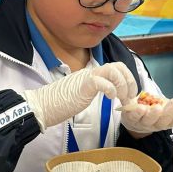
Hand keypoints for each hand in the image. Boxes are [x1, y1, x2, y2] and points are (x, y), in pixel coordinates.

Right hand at [22, 62, 137, 129]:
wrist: (43, 106)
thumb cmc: (61, 103)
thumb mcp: (84, 94)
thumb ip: (96, 89)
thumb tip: (111, 93)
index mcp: (92, 74)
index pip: (116, 67)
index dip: (128, 79)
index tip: (129, 95)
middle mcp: (91, 72)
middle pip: (118, 66)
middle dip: (129, 81)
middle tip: (129, 97)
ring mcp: (87, 77)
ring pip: (113, 70)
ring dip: (122, 86)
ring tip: (120, 99)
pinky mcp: (83, 86)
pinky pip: (102, 82)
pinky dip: (111, 89)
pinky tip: (109, 98)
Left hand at [120, 95, 172, 134]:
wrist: (134, 115)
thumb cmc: (157, 112)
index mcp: (167, 122)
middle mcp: (155, 124)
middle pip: (163, 121)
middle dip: (169, 112)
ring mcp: (142, 121)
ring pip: (148, 119)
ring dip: (153, 114)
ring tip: (157, 107)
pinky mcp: (130, 117)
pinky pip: (133, 115)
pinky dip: (135, 112)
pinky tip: (139, 107)